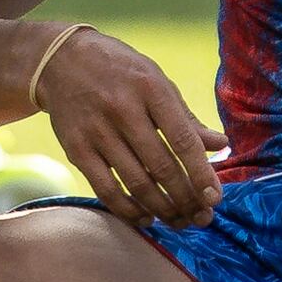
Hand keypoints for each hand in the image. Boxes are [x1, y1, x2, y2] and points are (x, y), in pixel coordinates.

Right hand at [35, 24, 222, 223]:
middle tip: (202, 217)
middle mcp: (123, 108)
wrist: (60, 60)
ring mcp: (97, 130)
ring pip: (136, 182)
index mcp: (150, 87)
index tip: (215, 197)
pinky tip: (146, 218)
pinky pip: (106, 189)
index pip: (182, 139)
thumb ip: (186, 117)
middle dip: (186, 198)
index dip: (201, 173)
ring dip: (162, 209)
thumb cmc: (120, 71)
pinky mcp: (75, 149)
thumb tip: (221, 144)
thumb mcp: (157, 80)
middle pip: (161, 166)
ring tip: (180, 221)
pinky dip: (128, 209)